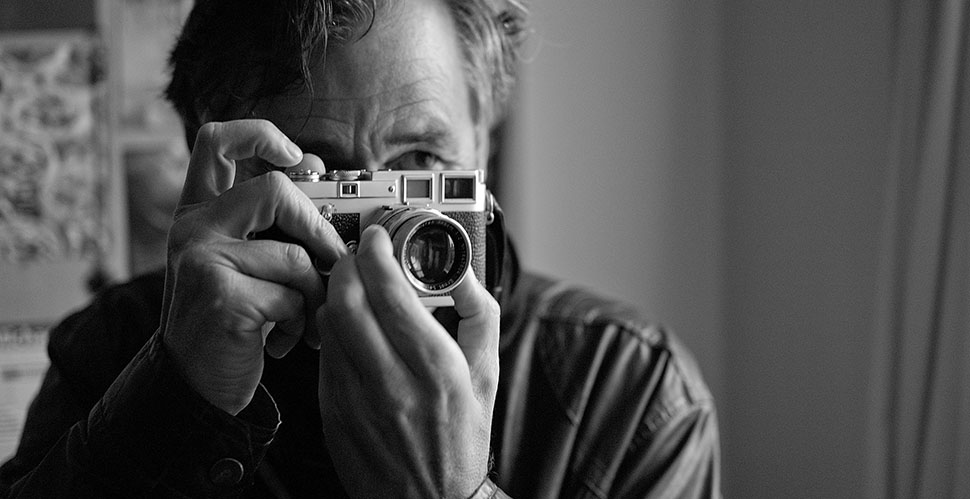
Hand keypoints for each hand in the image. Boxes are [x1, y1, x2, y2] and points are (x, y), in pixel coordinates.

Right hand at [161, 120, 344, 414]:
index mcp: (198, 211)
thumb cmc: (228, 319)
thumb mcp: (240, 261)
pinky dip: (303, 323)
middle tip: (329, 260)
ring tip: (306, 318)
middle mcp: (193, 228)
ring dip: (315, 293)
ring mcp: (202, 260)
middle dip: (316, 228)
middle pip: (274, 190)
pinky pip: (292, 295)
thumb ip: (267, 222)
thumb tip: (313, 172)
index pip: (216, 141)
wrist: (195, 384)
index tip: (296, 157)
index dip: (260, 135)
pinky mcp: (222, 296)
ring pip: (294, 254)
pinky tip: (287, 341)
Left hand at [317, 225, 499, 497]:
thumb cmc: (461, 437)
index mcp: (436, 369)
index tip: (379, 237)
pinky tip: (348, 326)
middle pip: (348, 302)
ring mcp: (355, 400)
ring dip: (336, 293)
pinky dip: (331, 328)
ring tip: (353, 286)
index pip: (392, 294)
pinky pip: (323, 355)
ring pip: (329, 325)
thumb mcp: (486, 374)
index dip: (378, 254)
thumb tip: (464, 270)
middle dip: (347, 264)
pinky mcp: (332, 413)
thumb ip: (480, 314)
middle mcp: (392, 383)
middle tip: (358, 255)